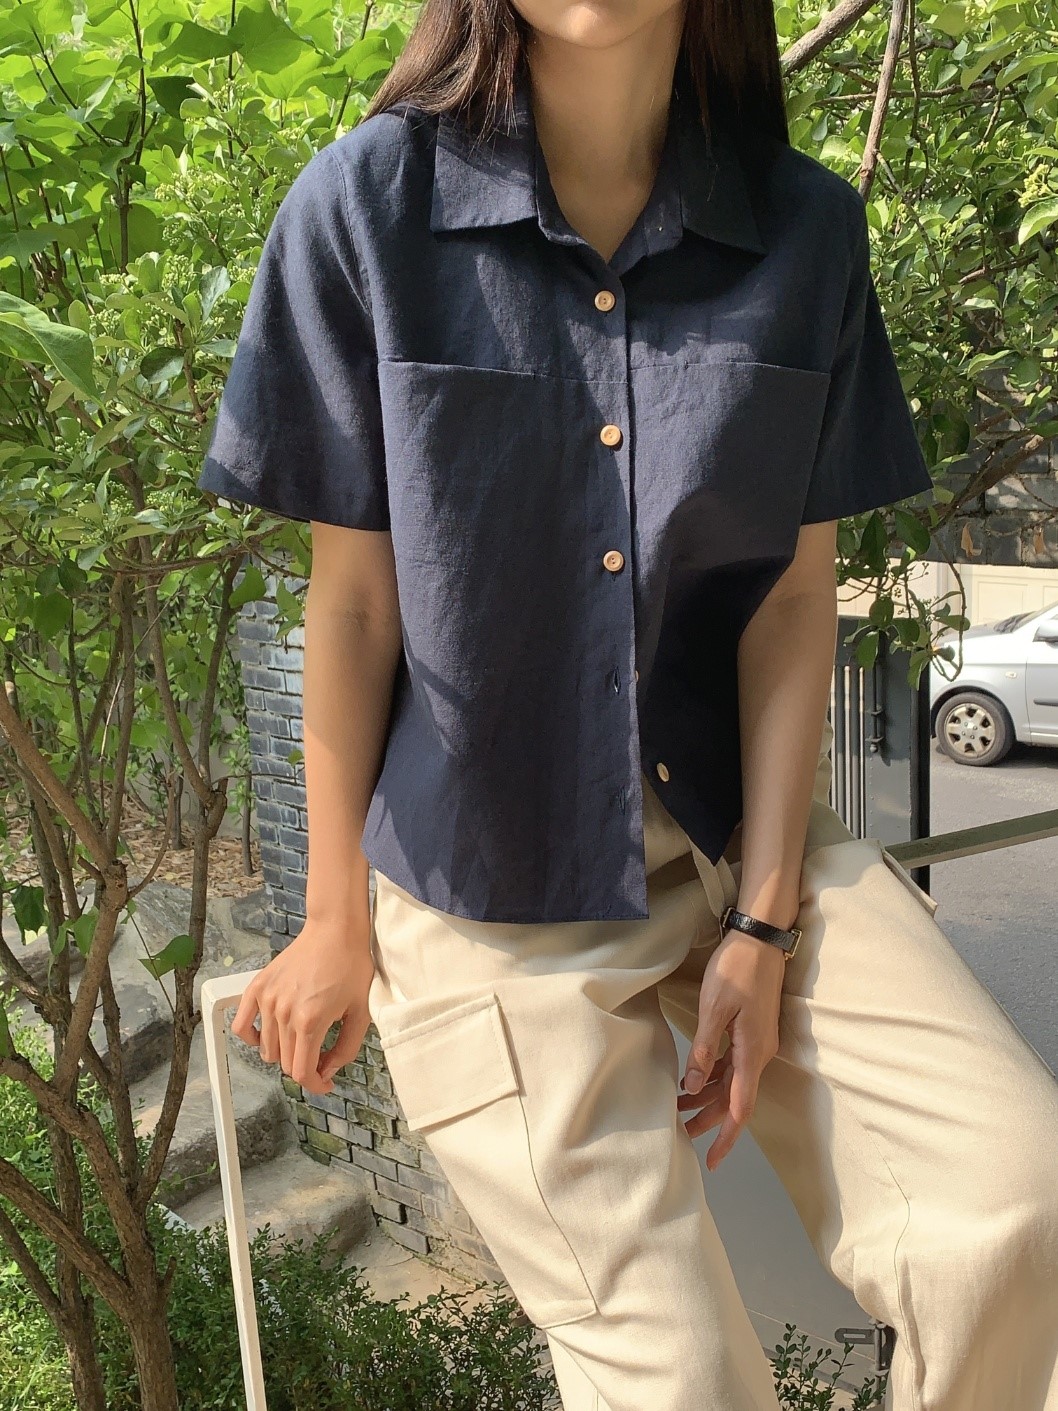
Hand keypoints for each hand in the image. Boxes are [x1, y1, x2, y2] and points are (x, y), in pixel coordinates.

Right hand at [232, 917, 375, 1095]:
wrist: (335, 931)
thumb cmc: (352, 967)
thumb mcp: (361, 1012)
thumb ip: (346, 1048)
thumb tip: (328, 1070)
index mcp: (310, 1022)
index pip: (302, 1072)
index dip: (316, 1085)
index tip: (326, 1083)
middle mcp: (284, 1013)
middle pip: (286, 1064)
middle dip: (305, 1068)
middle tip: (322, 1058)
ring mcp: (268, 1000)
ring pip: (268, 1050)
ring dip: (285, 1054)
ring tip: (303, 1041)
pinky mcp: (258, 987)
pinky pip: (242, 1026)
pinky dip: (252, 1037)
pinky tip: (271, 1034)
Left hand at [678, 929, 785, 1170]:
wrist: (761, 940)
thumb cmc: (737, 969)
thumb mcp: (715, 1008)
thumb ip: (704, 1049)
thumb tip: (693, 1087)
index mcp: (752, 1052)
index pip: (741, 1106)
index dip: (727, 1136)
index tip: (713, 1160)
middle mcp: (759, 1053)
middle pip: (736, 1098)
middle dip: (711, 1120)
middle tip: (683, 1134)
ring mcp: (758, 1043)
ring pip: (734, 1082)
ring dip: (710, 1097)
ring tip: (680, 1107)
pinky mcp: (752, 1032)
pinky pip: (734, 1065)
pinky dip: (715, 1077)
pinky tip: (695, 1079)